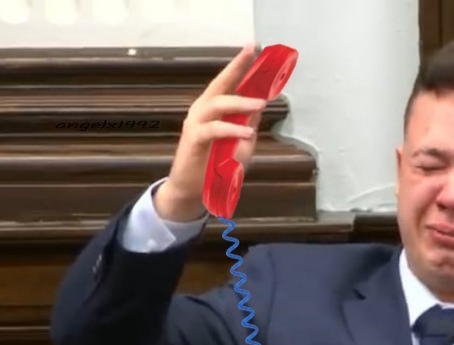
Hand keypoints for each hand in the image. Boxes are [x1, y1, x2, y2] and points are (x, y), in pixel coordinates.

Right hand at [155, 44, 267, 220]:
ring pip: (217, 105)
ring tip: (260, 104)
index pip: (229, 82)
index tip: (253, 46)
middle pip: (220, 84)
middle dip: (236, 67)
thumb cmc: (217, 167)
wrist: (193, 190)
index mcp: (214, 108)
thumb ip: (248, 125)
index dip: (240, 64)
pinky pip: (214, 130)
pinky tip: (247, 134)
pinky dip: (231, 130)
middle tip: (252, 53)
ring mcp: (197, 123)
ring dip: (240, 103)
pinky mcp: (194, 140)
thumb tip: (260, 106)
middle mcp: (203, 110)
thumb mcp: (240, 145)